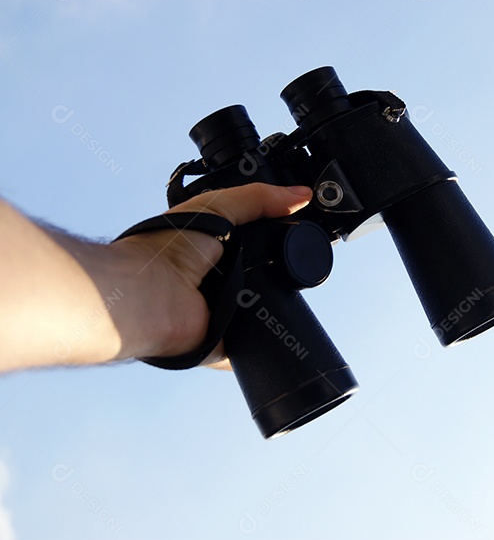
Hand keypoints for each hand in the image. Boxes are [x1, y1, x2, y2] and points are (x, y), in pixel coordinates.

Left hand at [110, 183, 312, 367]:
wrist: (147, 295)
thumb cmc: (163, 248)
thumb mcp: (217, 205)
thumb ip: (259, 198)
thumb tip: (301, 196)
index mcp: (216, 250)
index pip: (259, 243)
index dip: (279, 236)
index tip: (299, 229)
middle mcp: (219, 281)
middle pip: (268, 276)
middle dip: (281, 270)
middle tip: (289, 261)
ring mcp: (222, 314)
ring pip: (266, 309)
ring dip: (272, 301)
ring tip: (267, 287)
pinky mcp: (226, 343)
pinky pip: (256, 343)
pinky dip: (265, 338)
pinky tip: (266, 322)